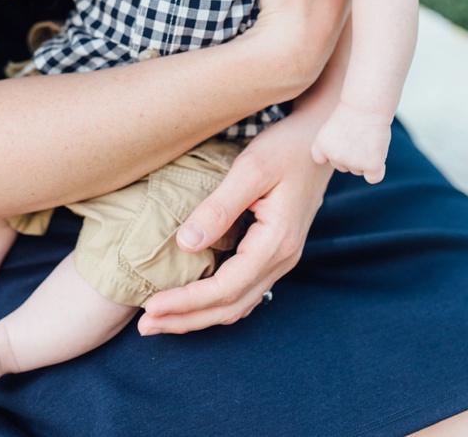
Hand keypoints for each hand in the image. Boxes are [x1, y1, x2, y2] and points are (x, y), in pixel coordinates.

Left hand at [138, 116, 331, 334]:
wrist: (321, 139)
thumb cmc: (286, 148)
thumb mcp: (250, 170)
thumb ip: (218, 208)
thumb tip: (185, 243)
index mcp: (275, 243)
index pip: (225, 287)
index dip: (186, 301)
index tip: (150, 307)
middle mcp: (282, 259)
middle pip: (231, 306)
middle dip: (186, 320)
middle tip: (145, 327)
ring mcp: (281, 258)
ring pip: (238, 304)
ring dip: (198, 317)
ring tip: (160, 321)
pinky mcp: (274, 252)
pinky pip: (244, 290)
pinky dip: (216, 304)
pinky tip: (191, 304)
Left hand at [311, 101, 391, 183]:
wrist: (368, 105)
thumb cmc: (352, 113)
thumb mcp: (332, 128)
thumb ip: (332, 147)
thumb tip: (343, 164)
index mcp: (321, 145)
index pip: (322, 159)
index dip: (332, 151)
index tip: (339, 139)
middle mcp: (334, 156)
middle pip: (343, 166)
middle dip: (351, 155)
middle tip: (358, 136)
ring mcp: (353, 162)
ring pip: (358, 170)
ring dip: (364, 159)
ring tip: (367, 139)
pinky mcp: (371, 165)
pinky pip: (373, 178)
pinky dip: (376, 171)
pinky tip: (378, 156)